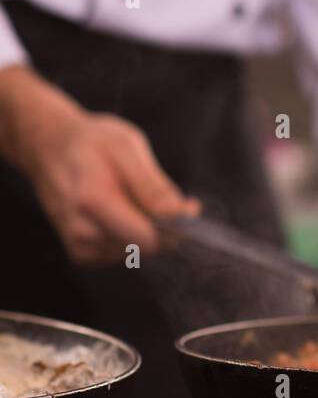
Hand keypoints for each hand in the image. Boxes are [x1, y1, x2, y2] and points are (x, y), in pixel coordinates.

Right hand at [0, 66, 198, 264]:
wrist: (50, 150)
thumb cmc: (91, 143)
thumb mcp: (126, 146)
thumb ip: (151, 183)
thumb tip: (179, 214)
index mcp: (93, 201)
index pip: (148, 239)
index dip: (175, 225)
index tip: (187, 205)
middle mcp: (82, 230)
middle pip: (146, 247)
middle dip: (163, 225)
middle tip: (158, 194)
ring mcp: (80, 246)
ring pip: (137, 251)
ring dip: (146, 228)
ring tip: (132, 197)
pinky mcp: (82, 254)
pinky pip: (123, 253)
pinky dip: (131, 235)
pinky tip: (122, 211)